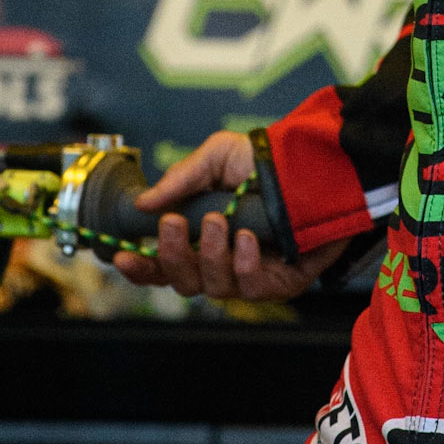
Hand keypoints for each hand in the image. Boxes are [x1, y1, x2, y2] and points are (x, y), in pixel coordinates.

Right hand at [111, 129, 346, 301]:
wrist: (320, 160)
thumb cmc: (267, 160)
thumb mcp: (219, 156)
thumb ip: (182, 179)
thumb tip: (143, 204)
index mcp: (202, 236)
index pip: (163, 264)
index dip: (141, 267)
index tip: (123, 255)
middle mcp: (223, 260)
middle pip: (183, 282)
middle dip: (173, 256)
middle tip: (172, 224)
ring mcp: (252, 274)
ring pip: (214, 287)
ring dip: (210, 255)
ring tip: (219, 221)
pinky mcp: (283, 281)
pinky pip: (253, 287)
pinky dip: (244, 265)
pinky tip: (246, 239)